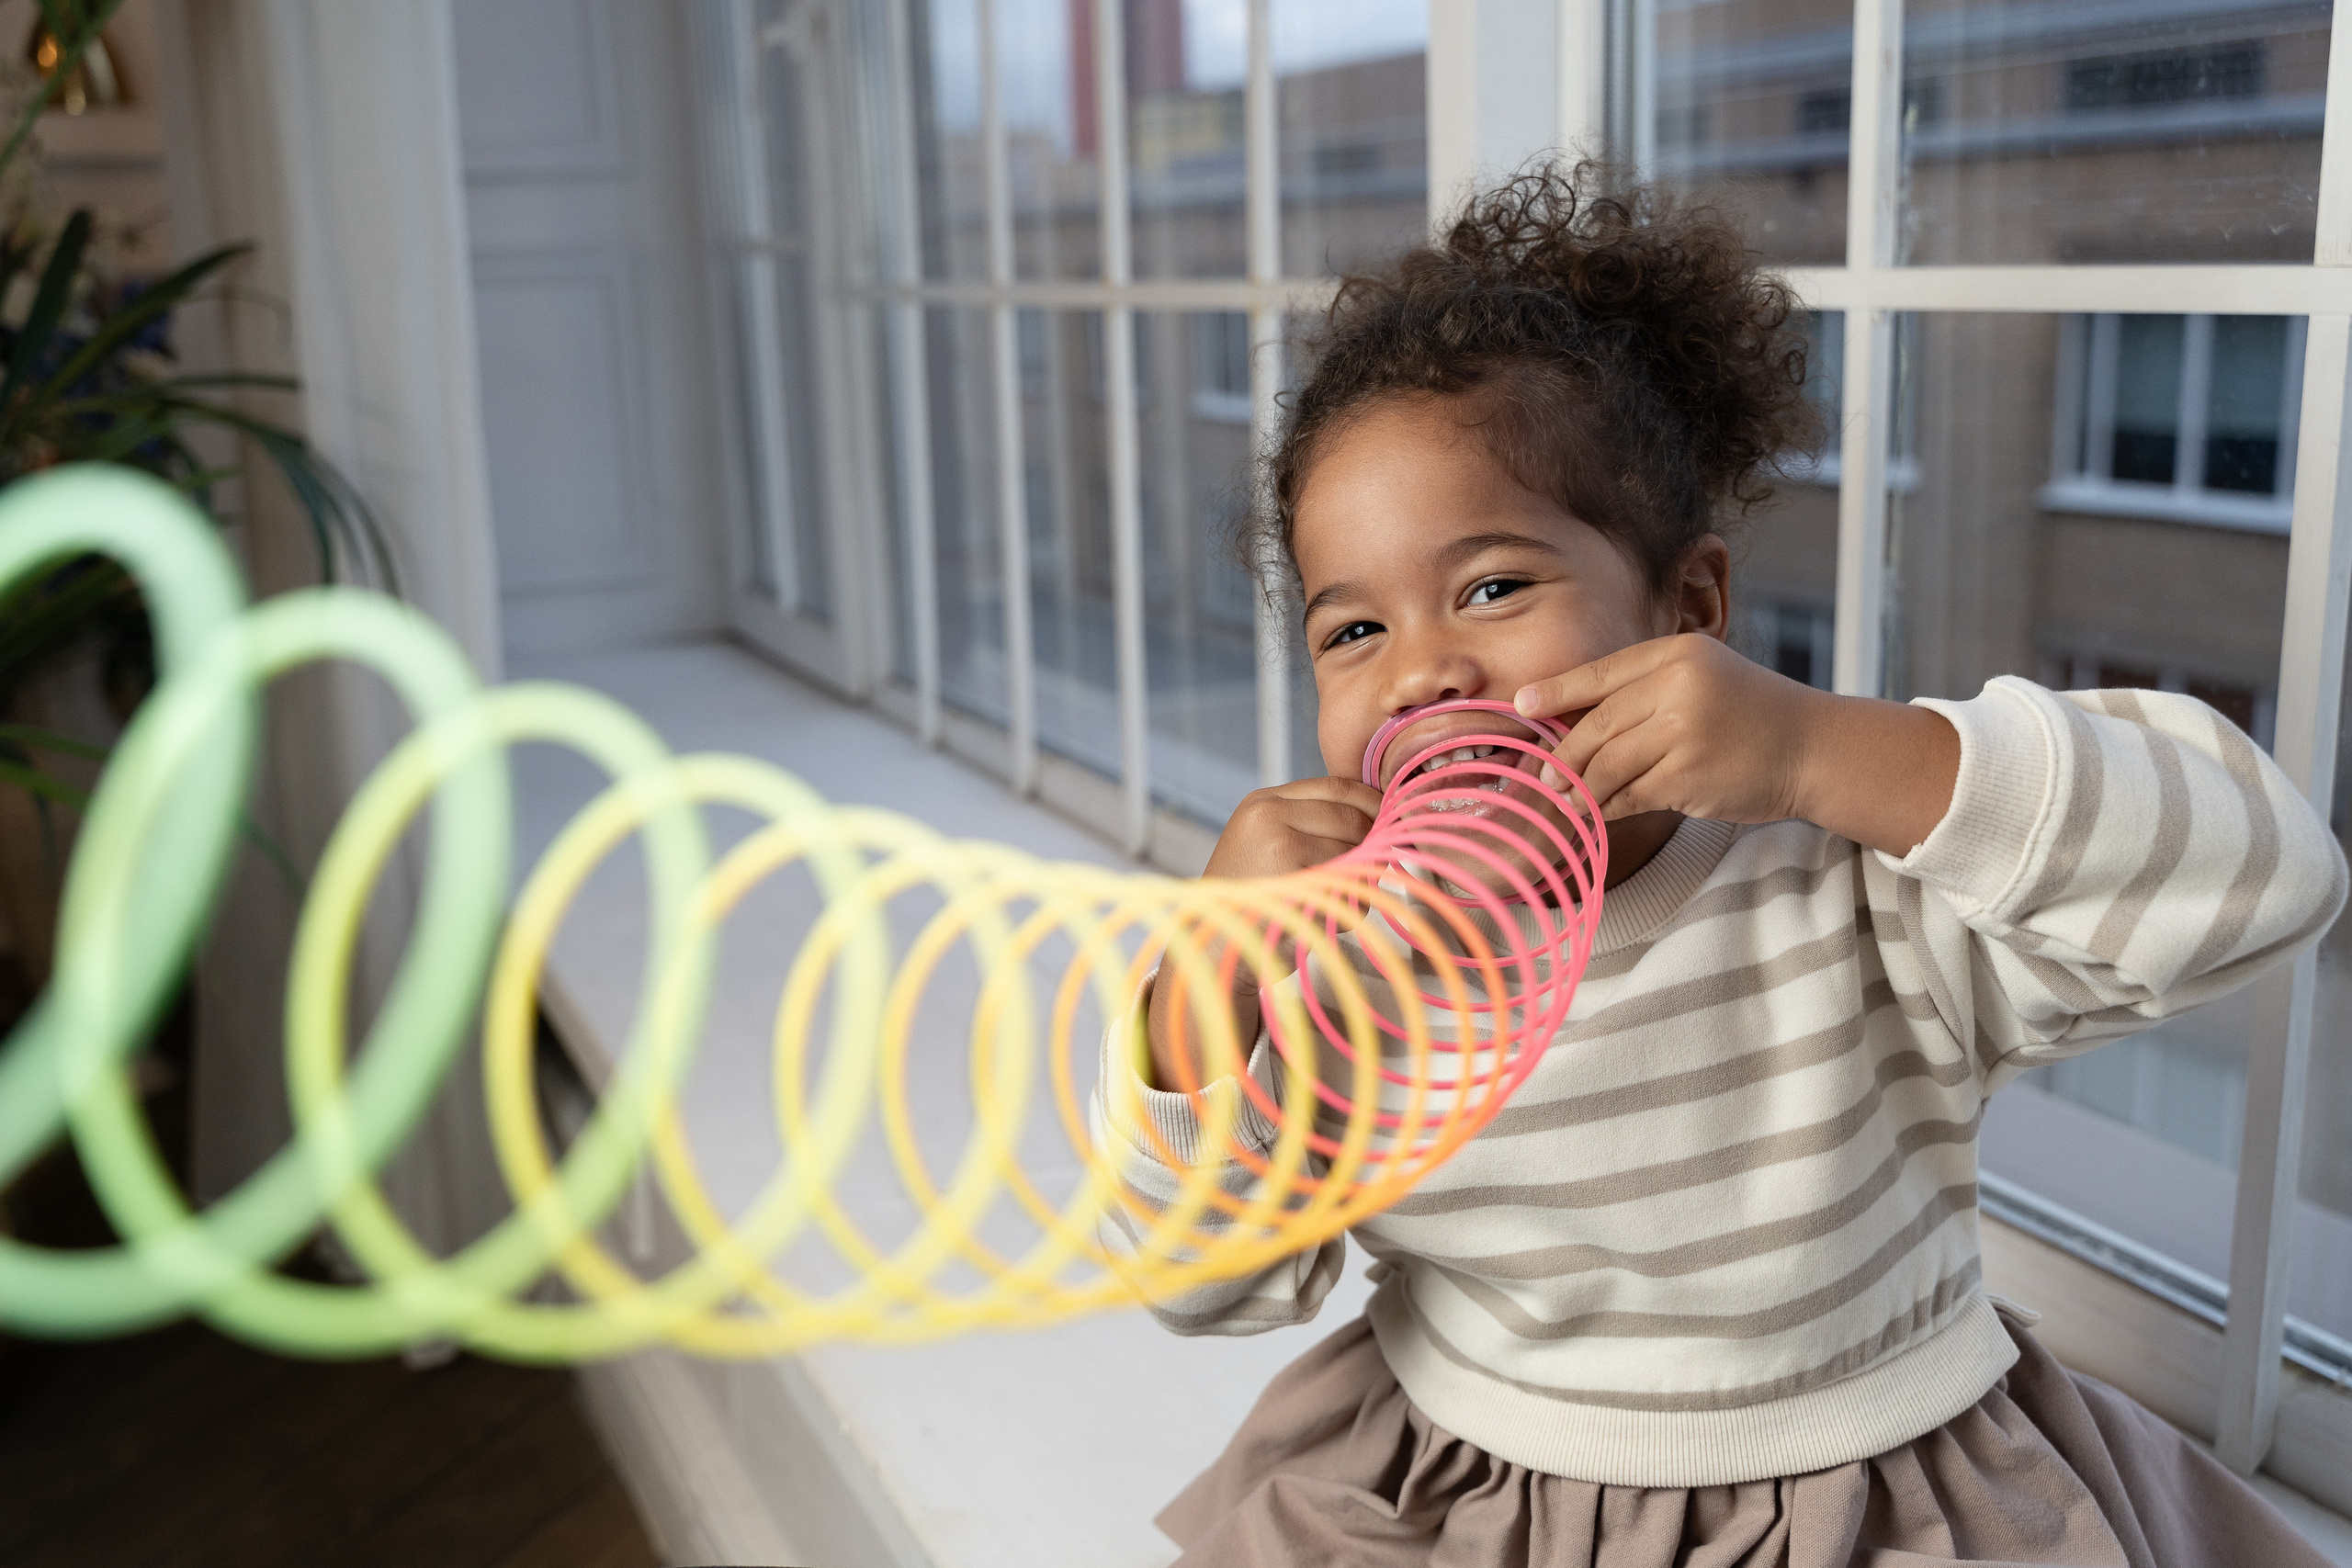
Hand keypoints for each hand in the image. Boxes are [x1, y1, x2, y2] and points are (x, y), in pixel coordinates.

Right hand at [1147, 777, 1380, 1091]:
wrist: (1215, 947)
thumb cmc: (1252, 901)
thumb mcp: (1270, 844)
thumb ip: (1313, 824)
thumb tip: (1383, 818)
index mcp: (1263, 801)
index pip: (1338, 785)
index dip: (1373, 802)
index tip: (1393, 821)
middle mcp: (1266, 814)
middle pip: (1351, 817)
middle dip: (1373, 843)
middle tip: (1377, 866)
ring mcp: (1276, 844)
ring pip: (1354, 852)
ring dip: (1360, 878)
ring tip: (1338, 899)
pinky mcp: (1290, 880)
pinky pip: (1346, 886)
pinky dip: (1349, 906)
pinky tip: (1325, 918)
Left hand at [1513, 634, 1957, 857]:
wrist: (1813, 748)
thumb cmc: (1751, 714)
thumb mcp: (1701, 677)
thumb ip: (1645, 689)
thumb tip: (1571, 716)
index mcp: (1677, 653)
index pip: (1601, 673)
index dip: (1556, 691)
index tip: (1520, 704)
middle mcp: (1678, 687)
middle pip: (1596, 725)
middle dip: (1563, 755)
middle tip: (1544, 775)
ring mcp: (1683, 733)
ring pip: (1607, 764)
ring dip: (1580, 786)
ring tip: (1566, 798)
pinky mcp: (1688, 778)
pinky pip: (1628, 795)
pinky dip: (1608, 807)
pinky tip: (1599, 814)